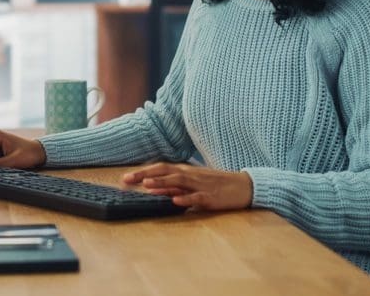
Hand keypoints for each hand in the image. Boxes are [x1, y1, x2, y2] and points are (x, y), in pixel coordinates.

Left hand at [122, 162, 252, 210]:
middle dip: (145, 175)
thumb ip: (173, 186)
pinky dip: (186, 198)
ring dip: (162, 183)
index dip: (143, 171)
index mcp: (184, 171)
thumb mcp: (191, 184)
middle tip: (128, 180)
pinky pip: (197, 197)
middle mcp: (190, 175)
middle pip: (165, 171)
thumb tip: (152, 188)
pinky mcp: (211, 197)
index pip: (160, 168)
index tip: (126, 177)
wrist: (243, 186)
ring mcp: (200, 185)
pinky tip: (175, 201)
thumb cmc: (215, 185)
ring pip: (179, 182)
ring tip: (147, 185)